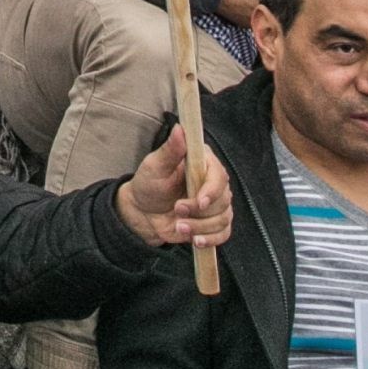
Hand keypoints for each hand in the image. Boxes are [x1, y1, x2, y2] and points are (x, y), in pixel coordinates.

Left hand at [119, 125, 232, 250]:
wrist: (144, 212)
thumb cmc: (148, 184)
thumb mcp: (154, 166)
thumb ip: (169, 150)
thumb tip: (180, 128)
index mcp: (201, 162)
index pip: (219, 176)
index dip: (211, 191)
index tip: (199, 201)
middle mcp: (212, 182)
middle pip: (223, 200)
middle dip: (199, 211)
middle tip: (177, 210)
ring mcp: (216, 204)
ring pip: (223, 218)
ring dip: (200, 226)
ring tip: (179, 225)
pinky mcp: (214, 222)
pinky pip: (223, 234)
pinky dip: (210, 239)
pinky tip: (195, 240)